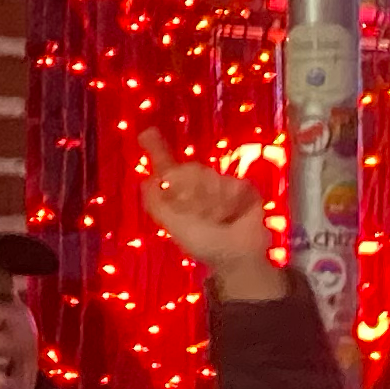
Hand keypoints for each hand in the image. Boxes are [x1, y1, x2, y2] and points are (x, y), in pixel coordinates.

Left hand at [139, 126, 284, 302]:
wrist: (236, 256)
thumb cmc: (203, 244)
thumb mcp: (174, 226)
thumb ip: (157, 204)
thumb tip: (144, 180)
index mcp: (183, 193)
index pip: (169, 167)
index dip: (157, 151)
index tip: (147, 132)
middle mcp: (202, 184)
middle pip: (191, 170)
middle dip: (193, 193)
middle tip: (201, 215)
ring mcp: (224, 184)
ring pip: (212, 179)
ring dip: (213, 202)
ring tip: (221, 219)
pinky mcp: (245, 188)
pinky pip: (233, 185)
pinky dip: (231, 202)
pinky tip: (234, 214)